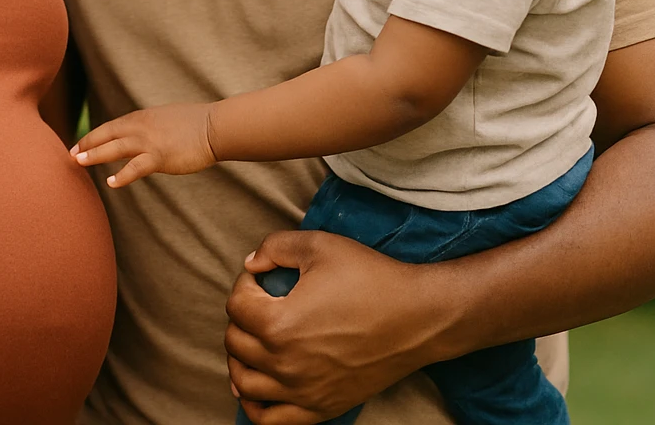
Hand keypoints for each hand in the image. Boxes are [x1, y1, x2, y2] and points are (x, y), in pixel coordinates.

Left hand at [70, 102, 217, 186]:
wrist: (214, 127)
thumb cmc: (195, 124)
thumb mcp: (166, 119)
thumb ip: (150, 127)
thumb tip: (141, 136)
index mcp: (142, 117)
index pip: (111, 126)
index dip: (93, 136)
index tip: (79, 144)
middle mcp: (141, 127)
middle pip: (106, 134)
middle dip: (86, 144)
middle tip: (69, 154)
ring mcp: (149, 141)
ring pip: (114, 148)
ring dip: (94, 155)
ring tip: (78, 161)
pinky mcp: (159, 157)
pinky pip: (135, 168)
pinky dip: (121, 175)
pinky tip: (110, 182)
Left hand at [225, 231, 454, 423]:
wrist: (418, 317)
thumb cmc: (371, 279)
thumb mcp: (321, 246)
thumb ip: (276, 247)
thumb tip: (251, 264)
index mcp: (279, 324)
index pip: (236, 306)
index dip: (245, 284)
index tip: (262, 279)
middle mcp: (285, 363)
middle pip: (235, 342)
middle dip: (241, 318)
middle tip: (261, 304)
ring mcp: (302, 391)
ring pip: (245, 383)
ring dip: (240, 359)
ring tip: (254, 340)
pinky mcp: (321, 407)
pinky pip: (270, 419)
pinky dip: (255, 405)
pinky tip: (259, 385)